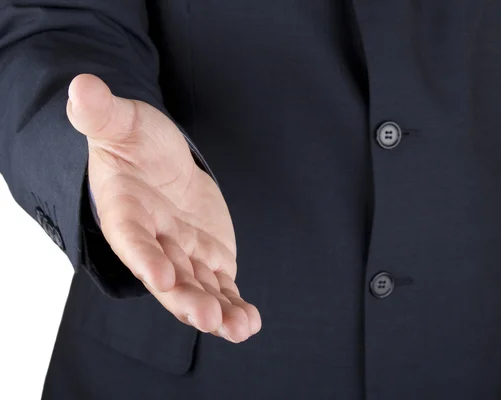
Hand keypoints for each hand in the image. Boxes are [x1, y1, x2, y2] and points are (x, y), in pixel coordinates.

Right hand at [66, 74, 260, 342]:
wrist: (158, 163)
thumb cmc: (134, 143)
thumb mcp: (120, 122)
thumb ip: (101, 113)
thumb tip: (82, 87)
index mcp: (126, 213)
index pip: (131, 238)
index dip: (143, 256)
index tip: (159, 274)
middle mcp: (154, 243)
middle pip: (168, 277)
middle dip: (185, 299)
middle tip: (206, 316)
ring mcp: (183, 255)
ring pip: (198, 289)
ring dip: (217, 311)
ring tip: (240, 327)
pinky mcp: (209, 259)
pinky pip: (221, 286)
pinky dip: (234, 305)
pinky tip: (250, 321)